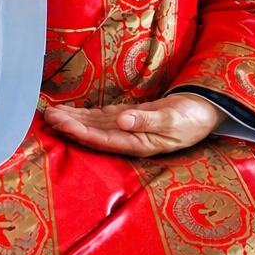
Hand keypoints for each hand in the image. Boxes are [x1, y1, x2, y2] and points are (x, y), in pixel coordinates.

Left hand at [42, 93, 221, 156]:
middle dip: (70, 126)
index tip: (63, 124)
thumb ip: (147, 119)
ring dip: (74, 120)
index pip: (103, 140)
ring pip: (95, 125)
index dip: (82, 133)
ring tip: (52, 113)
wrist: (206, 111)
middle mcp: (129, 138)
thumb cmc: (192, 117)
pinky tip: (72, 112)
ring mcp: (128, 128)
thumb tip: (122, 120)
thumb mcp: (173, 119)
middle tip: (48, 116)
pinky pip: (103, 118)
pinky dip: (86, 114)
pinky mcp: (130, 117)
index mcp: (139, 143)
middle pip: (94, 134)